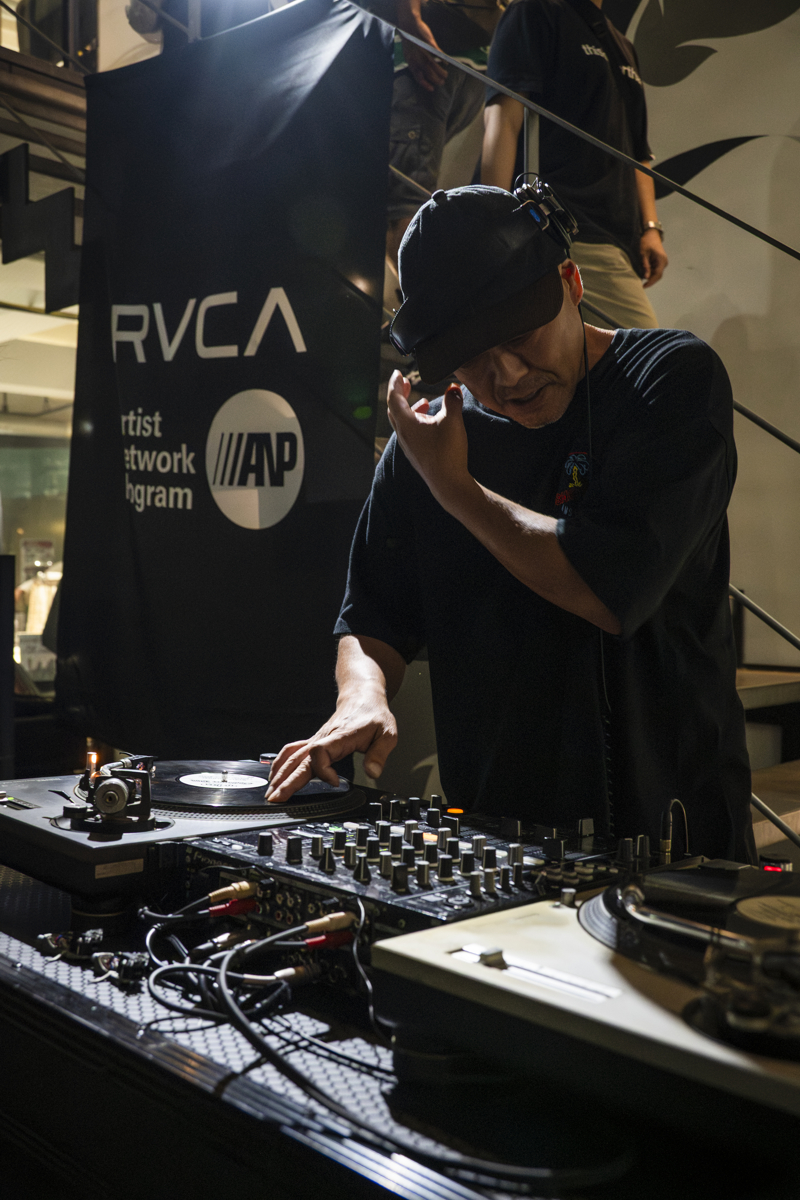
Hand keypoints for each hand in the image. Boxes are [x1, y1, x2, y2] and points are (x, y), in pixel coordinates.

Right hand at [265, 693, 397, 804]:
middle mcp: (323, 738)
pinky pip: (292, 751)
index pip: (320, 752)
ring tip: (271, 792)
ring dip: (279, 774)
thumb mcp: (387, 733)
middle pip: (299, 760)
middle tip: (277, 798)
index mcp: (340, 737)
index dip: (323, 770)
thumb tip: (373, 772)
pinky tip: (275, 775)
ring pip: (292, 757)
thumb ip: (379, 754)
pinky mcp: (314, 742)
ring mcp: (316, 740)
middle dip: (287, 781)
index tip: (335, 782)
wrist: (362, 698)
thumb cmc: (373, 715)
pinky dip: (280, 763)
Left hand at [387, 371, 472, 508]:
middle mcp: (403, 435)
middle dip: (400, 395)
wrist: (448, 483)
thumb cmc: (447, 452)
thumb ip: (452, 401)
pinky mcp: (416, 454)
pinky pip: (410, 433)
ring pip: (402, 422)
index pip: (394, 399)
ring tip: (424, 403)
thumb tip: (454, 388)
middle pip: (394, 410)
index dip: (395, 384)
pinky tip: (430, 423)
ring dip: (409, 409)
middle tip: (406, 384)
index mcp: (406, 424)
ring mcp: (408, 446)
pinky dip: (415, 422)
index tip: (397, 374)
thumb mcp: (452, 421)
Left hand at [398, 20, 447, 91]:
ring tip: (445, 75)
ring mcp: (424, 53)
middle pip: (429, 74)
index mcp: (412, 64)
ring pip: (434, 66)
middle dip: (436, 80)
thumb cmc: (409, 41)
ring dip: (441, 72)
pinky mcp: (430, 45)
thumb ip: (416, 64)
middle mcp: (418, 60)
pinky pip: (438, 54)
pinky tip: (447, 63)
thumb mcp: (409, 55)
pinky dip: (443, 59)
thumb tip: (420, 72)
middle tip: (442, 83)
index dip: (425, 85)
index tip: (432, 89)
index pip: (419, 78)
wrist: (409, 26)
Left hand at [640, 229, 667, 287]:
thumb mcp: (644, 254)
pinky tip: (643, 272)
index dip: (651, 282)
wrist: (651, 234)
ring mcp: (662, 262)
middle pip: (658, 275)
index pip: (658, 274)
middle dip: (650, 280)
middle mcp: (664, 262)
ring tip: (640, 277)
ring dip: (649, 276)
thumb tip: (646, 277)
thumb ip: (645, 265)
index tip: (644, 286)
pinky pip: (655, 270)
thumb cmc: (647, 242)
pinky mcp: (659, 262)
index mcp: (662, 260)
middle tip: (641, 285)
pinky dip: (650, 272)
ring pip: (656, 273)